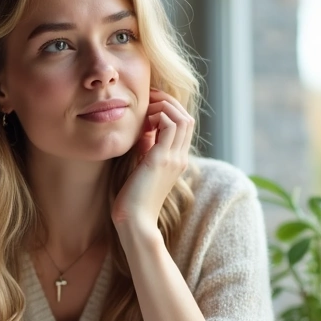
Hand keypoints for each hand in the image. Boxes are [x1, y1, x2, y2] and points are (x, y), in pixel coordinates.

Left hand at [112, 89, 194, 229]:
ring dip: (163, 106)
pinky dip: (157, 115)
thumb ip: (147, 150)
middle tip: (148, 99)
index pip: (183, 126)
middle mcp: (180, 158)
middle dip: (168, 103)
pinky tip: (142, 122)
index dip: (169, 110)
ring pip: (182, 118)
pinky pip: (170, 125)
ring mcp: (174, 158)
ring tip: (145, 108)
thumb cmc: (133, 200)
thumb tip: (143, 133)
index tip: (149, 106)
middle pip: (186, 118)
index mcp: (177, 161)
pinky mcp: (162, 159)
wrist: (135, 222)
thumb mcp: (142, 169)